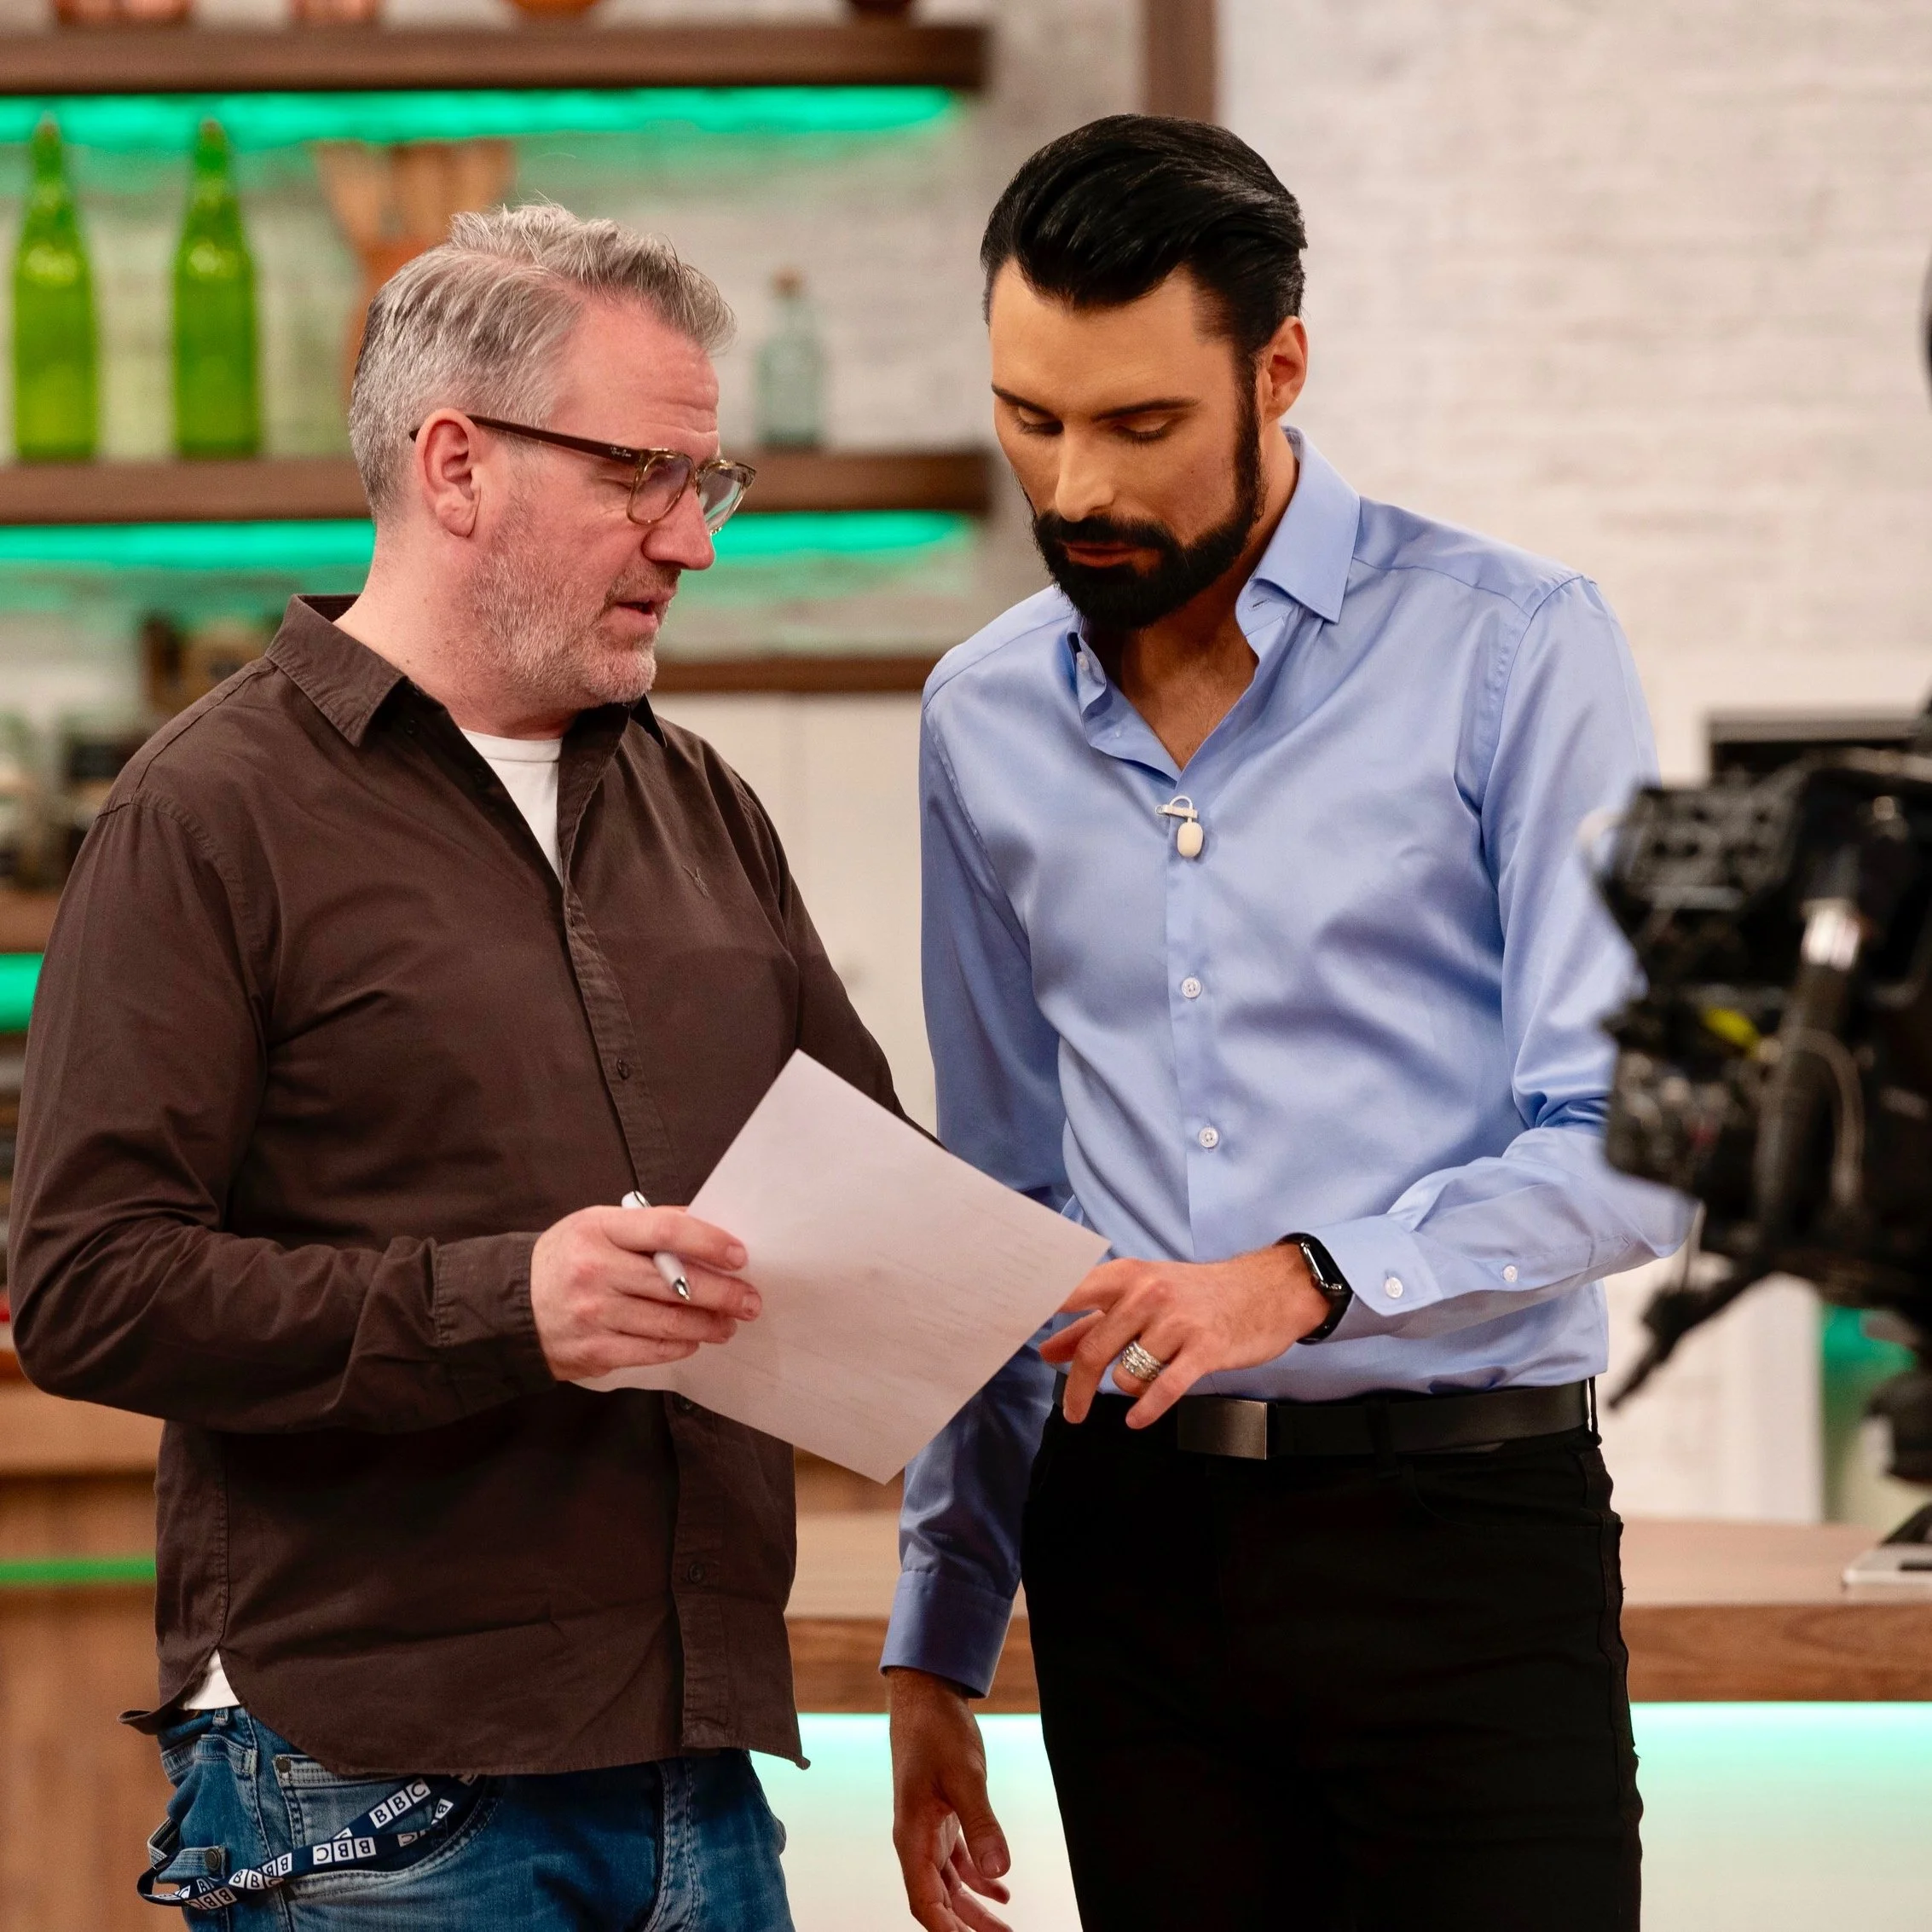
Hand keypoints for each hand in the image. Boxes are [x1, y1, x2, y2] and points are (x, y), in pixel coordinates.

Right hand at [529, 1204, 758, 1382]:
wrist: (510, 1307)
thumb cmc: (565, 1259)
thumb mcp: (596, 1225)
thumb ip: (647, 1225)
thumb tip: (703, 1224)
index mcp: (598, 1229)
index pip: (667, 1230)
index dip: (709, 1241)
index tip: (739, 1255)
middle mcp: (596, 1270)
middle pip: (677, 1283)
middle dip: (723, 1294)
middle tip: (750, 1300)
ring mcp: (594, 1314)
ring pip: (669, 1322)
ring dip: (709, 1324)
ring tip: (729, 1323)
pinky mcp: (594, 1351)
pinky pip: (651, 1351)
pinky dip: (680, 1345)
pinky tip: (694, 1339)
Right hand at [889, 1668, 1012, 1931]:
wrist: (925, 1695)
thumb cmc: (936, 1730)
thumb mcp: (965, 1776)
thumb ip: (982, 1824)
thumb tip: (1001, 1871)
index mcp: (913, 1836)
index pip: (925, 1902)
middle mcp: (916, 1839)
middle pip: (938, 1902)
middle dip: (965, 1929)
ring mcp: (928, 1829)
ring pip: (950, 1885)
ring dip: (974, 1910)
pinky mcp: (942, 1816)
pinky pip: (958, 1861)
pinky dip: (978, 1879)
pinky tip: (1002, 1890)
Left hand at [1040, 1243, 1331, 1426]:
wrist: (1267, 1290)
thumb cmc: (1196, 1294)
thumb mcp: (1142, 1297)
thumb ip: (1091, 1323)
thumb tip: (1047, 1351)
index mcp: (1126, 1276)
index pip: (1069, 1293)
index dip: (1036, 1313)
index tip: (1006, 1331)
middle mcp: (1147, 1294)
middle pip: (1093, 1351)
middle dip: (1076, 1388)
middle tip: (1072, 1411)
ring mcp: (1176, 1321)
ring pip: (1127, 1374)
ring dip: (1130, 1387)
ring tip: (1150, 1376)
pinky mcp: (1204, 1349)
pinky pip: (1162, 1388)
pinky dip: (1146, 1409)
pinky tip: (1137, 1418)